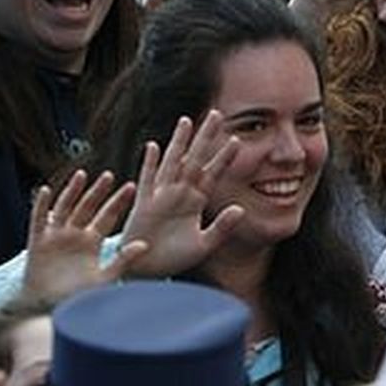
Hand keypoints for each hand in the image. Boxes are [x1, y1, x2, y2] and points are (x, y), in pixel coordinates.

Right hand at [21, 171, 143, 305]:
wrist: (47, 308)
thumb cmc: (76, 296)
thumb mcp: (104, 278)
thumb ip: (123, 260)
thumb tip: (145, 244)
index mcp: (92, 242)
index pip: (107, 217)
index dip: (118, 202)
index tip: (130, 186)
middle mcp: (75, 234)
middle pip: (88, 207)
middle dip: (98, 191)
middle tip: (110, 176)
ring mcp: (56, 236)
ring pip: (65, 207)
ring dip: (72, 191)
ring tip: (82, 175)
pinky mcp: (38, 241)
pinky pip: (39, 219)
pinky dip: (42, 205)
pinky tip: (47, 190)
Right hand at [124, 111, 243, 277]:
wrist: (147, 271)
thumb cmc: (174, 257)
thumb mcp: (203, 245)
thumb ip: (222, 228)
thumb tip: (241, 209)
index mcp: (195, 201)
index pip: (213, 174)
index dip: (224, 157)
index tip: (237, 139)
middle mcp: (180, 193)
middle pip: (195, 159)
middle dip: (205, 138)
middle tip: (216, 114)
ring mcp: (161, 196)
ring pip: (172, 163)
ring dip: (179, 143)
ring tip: (186, 121)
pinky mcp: (144, 205)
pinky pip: (147, 181)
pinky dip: (150, 165)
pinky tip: (154, 147)